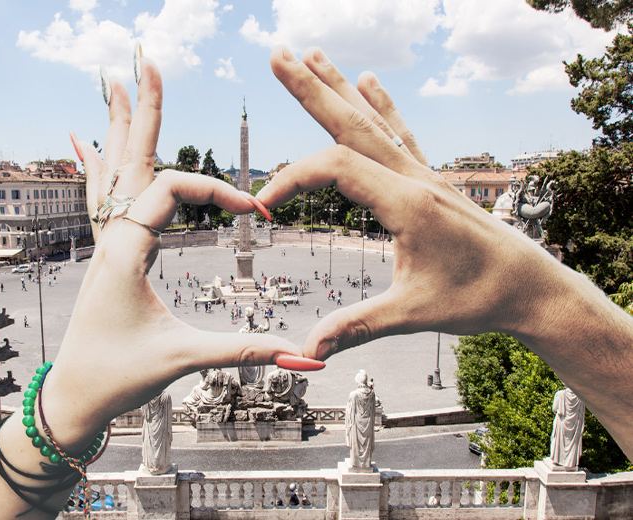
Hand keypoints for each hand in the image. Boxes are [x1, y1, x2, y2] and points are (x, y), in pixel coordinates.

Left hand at [49, 55, 305, 449]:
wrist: (72, 397)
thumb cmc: (117, 377)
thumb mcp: (182, 360)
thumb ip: (242, 352)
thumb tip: (303, 357)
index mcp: (124, 251)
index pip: (172, 189)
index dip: (218, 192)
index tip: (255, 213)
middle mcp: (108, 237)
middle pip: (130, 159)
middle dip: (143, 111)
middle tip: (147, 63)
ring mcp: (102, 243)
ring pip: (111, 172)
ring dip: (119, 127)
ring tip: (115, 86)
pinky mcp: (105, 254)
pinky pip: (102, 195)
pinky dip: (100, 163)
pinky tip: (86, 143)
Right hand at [259, 46, 569, 359]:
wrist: (531, 287)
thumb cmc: (478, 297)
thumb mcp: (413, 313)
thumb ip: (356, 327)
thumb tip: (306, 351)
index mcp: (407, 203)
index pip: (335, 168)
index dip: (292, 180)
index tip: (263, 206)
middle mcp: (414, 178)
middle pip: (351, 123)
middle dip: (310, 89)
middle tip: (277, 56)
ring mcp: (423, 174)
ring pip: (373, 121)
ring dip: (340, 87)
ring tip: (314, 54)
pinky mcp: (430, 180)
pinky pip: (398, 133)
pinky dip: (380, 105)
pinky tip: (369, 82)